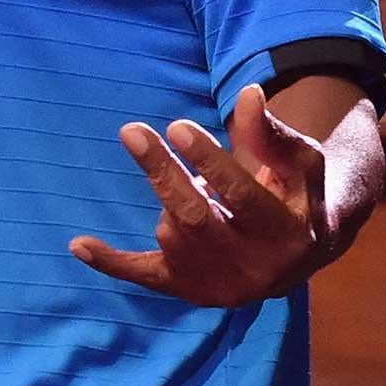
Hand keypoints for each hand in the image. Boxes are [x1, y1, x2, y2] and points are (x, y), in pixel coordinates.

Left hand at [70, 83, 329, 306]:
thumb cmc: (299, 192)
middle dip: (162, 173)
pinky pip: (146, 276)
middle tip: (132, 131)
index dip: (208, 162)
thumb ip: (270, 134)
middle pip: (194, 217)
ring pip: (171, 233)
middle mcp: (255, 270)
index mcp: (288, 235)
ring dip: (171, 198)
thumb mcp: (299, 161)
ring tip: (193, 186)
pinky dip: (112, 261)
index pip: (241, 197)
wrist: (306, 250)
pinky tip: (79, 245)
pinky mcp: (191, 291)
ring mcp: (220, 286)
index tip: (176, 127)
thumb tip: (247, 94)